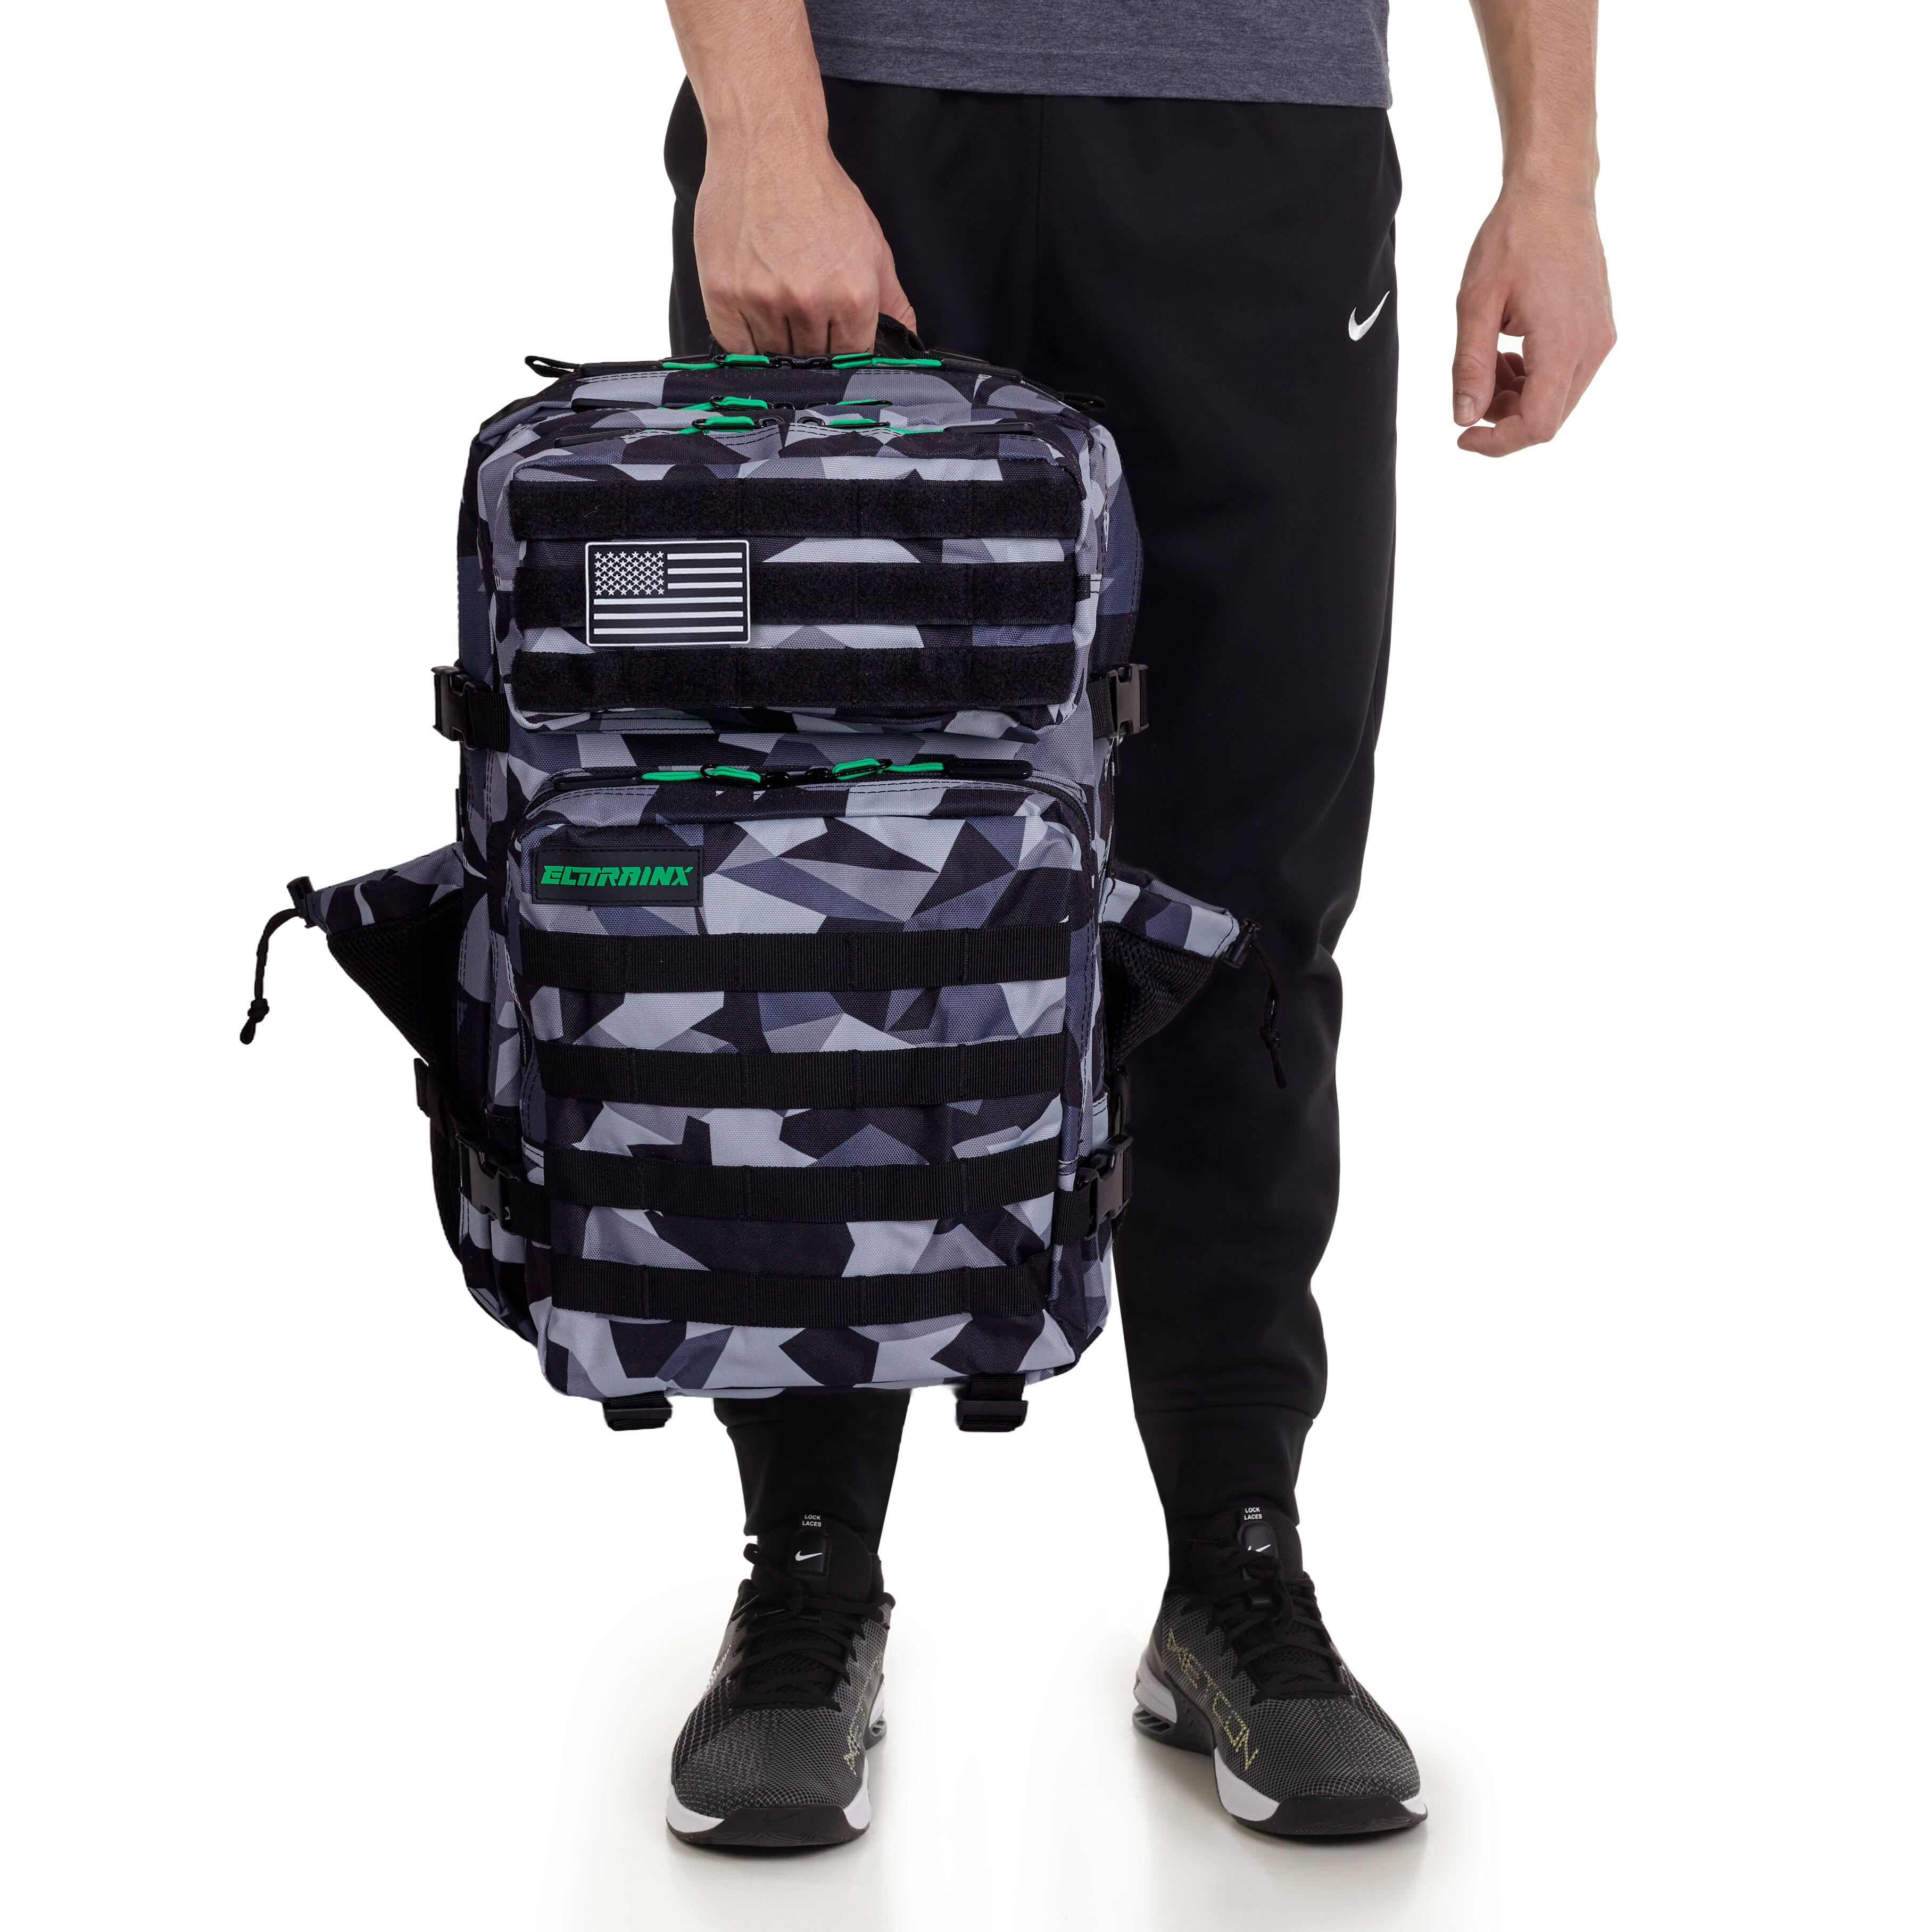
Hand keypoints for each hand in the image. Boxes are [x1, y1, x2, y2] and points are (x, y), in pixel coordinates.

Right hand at [694, 122, 913, 356]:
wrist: (768, 146)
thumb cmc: (819, 193)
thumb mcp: (872, 246)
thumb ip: (894, 302)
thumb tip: (909, 342)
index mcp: (852, 295)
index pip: (851, 359)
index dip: (843, 353)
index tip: (833, 340)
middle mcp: (809, 302)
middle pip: (812, 362)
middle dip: (811, 346)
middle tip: (802, 314)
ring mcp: (762, 300)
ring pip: (773, 357)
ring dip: (777, 342)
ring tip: (777, 303)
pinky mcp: (723, 294)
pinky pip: (737, 347)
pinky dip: (745, 340)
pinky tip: (753, 313)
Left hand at [1452, 182, 1614, 455]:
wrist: (1554, 193)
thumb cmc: (1513, 238)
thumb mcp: (1475, 303)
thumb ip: (1469, 366)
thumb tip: (1464, 418)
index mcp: (1563, 344)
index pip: (1537, 425)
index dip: (1497, 443)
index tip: (1462, 436)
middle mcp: (1592, 347)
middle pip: (1547, 419)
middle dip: (1504, 416)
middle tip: (1474, 379)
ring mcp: (1600, 339)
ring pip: (1555, 400)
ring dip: (1516, 395)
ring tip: (1490, 353)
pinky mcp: (1599, 330)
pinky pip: (1565, 377)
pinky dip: (1532, 377)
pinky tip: (1510, 347)